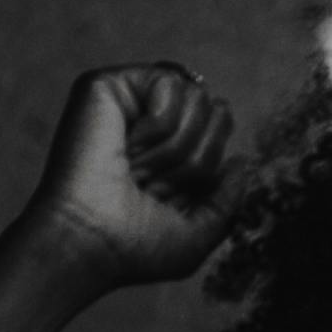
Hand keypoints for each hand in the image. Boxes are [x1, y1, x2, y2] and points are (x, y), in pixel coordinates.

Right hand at [22, 62, 239, 287]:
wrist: (90, 243)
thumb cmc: (135, 247)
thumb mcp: (199, 234)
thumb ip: (228, 199)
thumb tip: (241, 161)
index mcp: (167, 152)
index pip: (220, 129)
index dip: (208, 166)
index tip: (170, 196)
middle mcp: (147, 123)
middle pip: (214, 110)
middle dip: (195, 159)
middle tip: (152, 184)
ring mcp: (127, 102)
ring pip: (196, 96)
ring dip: (174, 148)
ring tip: (137, 168)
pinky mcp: (107, 85)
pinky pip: (169, 83)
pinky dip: (158, 125)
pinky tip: (128, 145)